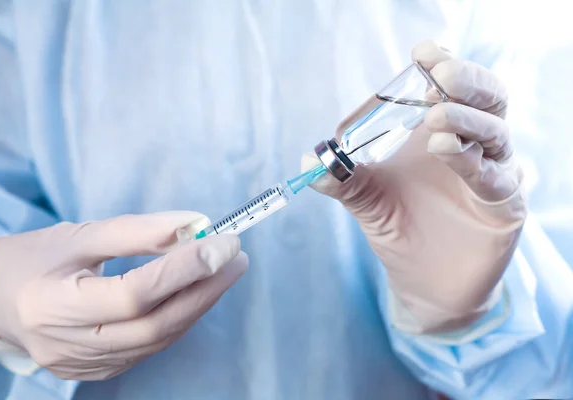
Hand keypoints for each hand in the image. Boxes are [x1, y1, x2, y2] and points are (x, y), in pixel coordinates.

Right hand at [0, 212, 247, 379]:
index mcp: (52, 305)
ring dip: (199, 303)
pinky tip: (196, 293)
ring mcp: (83, 366)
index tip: (221, 242)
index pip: (133, 293)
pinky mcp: (98, 371)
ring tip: (224, 270)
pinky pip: (150, 346)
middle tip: (235, 256)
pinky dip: (179, 318)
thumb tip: (193, 225)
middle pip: (154, 324)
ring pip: (158, 339)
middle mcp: (66, 346)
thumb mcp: (79, 234)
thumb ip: (137, 230)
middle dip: (204, 288)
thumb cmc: (33, 260)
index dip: (183, 268)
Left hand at [304, 41, 526, 332]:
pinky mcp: (504, 206)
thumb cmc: (399, 231)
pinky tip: (447, 152)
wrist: (422, 284)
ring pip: (496, 132)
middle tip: (441, 77)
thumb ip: (342, 178)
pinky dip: (475, 162)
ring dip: (466, 120)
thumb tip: (308, 157)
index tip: (424, 54)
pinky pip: (498, 177)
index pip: (451, 88)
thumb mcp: (366, 201)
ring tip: (435, 121)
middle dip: (466, 82)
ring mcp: (491, 174)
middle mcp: (470, 146)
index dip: (443, 65)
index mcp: (437, 133)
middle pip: (485, 98)